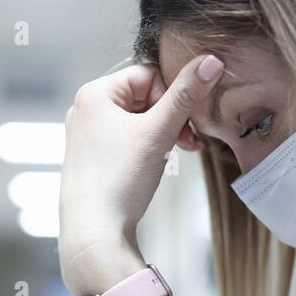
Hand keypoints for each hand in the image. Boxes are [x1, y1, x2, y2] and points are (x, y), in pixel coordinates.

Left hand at [59, 54, 224, 295]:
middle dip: (169, 119)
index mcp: (95, 94)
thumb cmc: (118, 182)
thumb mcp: (158, 133)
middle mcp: (85, 110)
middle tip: (185, 143)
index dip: (173, 97)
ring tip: (171, 157)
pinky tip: (153, 168)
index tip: (186, 123)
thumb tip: (210, 61)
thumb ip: (185, 95)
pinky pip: (127, 142)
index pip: (148, 75)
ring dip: (161, 135)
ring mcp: (86, 136)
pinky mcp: (91, 160)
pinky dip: (146, 150)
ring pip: (137, 122)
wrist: (94, 233)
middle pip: (143, 98)